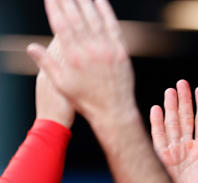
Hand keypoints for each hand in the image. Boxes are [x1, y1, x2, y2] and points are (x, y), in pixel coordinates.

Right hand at [26, 0, 135, 123]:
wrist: (114, 111)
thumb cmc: (86, 100)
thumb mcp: (61, 84)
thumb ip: (46, 63)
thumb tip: (31, 47)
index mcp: (73, 57)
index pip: (61, 26)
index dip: (54, 9)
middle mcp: (90, 50)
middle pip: (77, 18)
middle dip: (67, 0)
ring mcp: (107, 50)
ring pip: (94, 19)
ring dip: (85, 1)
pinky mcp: (121, 51)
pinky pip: (113, 26)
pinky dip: (106, 11)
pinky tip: (100, 0)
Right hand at [150, 80, 197, 182]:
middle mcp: (187, 148)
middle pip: (185, 118)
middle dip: (184, 100)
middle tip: (182, 83)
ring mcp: (173, 152)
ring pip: (172, 124)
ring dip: (171, 107)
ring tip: (170, 90)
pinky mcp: (160, 159)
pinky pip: (157, 137)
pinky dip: (156, 123)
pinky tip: (155, 109)